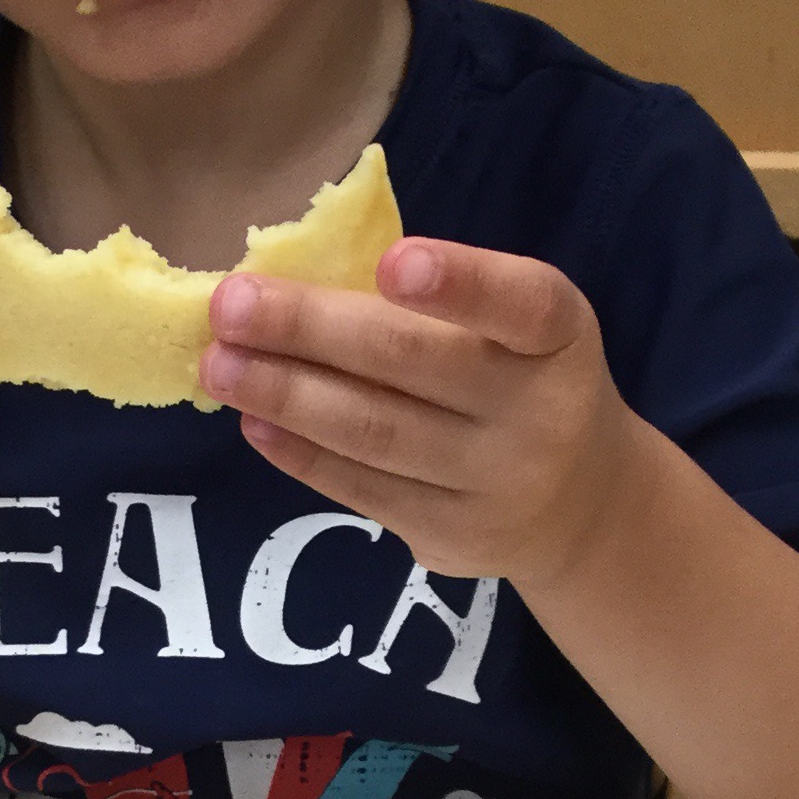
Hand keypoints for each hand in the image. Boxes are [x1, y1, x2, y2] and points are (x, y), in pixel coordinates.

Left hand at [198, 239, 637, 584]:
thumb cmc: (521, 379)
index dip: (460, 284)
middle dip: (311, 330)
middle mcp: (539, 412)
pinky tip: (252, 420)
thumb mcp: (516, 330)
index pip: (522, 304)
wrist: (580, 506)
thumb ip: (438, 302)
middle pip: (415, 366)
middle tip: (230, 306)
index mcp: (559, 336)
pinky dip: (300, 452)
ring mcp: (495, 483)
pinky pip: (362, 488)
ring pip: (376, 433)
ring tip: (218, 365)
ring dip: (286, 394)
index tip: (391, 263)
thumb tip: (295, 278)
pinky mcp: (451, 535)